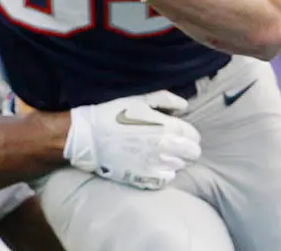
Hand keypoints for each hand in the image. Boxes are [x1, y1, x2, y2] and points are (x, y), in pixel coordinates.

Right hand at [64, 90, 201, 190]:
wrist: (87, 137)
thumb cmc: (112, 114)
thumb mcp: (139, 99)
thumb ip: (166, 100)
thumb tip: (185, 107)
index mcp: (167, 128)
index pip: (193, 136)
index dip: (189, 134)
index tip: (181, 132)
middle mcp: (165, 149)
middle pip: (191, 154)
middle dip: (187, 148)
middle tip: (175, 144)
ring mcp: (155, 166)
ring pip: (179, 167)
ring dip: (175, 160)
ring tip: (162, 154)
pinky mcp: (143, 179)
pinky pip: (165, 180)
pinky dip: (164, 174)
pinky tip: (155, 166)